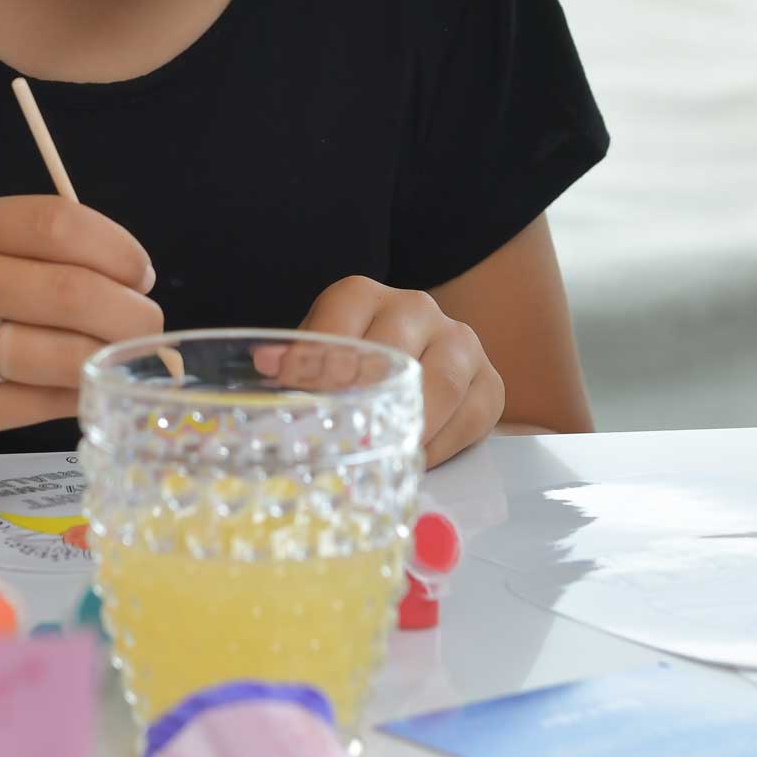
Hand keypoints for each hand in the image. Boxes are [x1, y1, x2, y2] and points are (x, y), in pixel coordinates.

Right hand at [0, 198, 161, 464]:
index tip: (141, 274)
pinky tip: (85, 390)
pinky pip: (38, 403)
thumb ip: (27, 254)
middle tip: (149, 327)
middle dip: (131, 313)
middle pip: (71, 292)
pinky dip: (77, 396)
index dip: (118, 249)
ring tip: (126, 360)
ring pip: (61, 355)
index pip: (57, 223)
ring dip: (112, 359)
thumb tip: (131, 282)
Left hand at [258, 276, 504, 468]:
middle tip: (345, 438)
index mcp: (363, 296)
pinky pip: (472, 415)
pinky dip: (442, 445)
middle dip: (367, 398)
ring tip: (383, 456)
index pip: (340, 317)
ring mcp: (459, 343)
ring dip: (410, 425)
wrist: (422, 372)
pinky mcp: (489, 383)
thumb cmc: (355, 371)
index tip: (301, 398)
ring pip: (440, 382)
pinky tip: (415, 460)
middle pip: (394, 349)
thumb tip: (267, 363)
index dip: (318, 359)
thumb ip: (297, 362)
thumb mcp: (320, 358)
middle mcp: (415, 308)